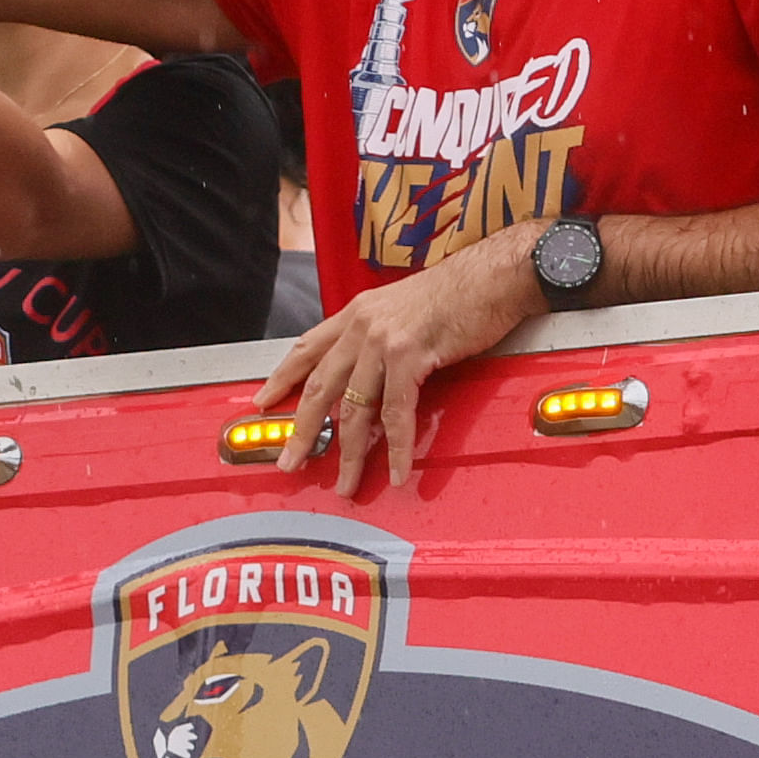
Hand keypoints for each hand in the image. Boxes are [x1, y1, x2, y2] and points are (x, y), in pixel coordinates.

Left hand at [254, 246, 542, 494]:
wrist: (495, 275)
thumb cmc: (460, 292)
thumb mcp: (404, 309)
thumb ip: (381, 338)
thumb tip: (371, 377)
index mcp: (357, 312)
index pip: (306, 348)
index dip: (282, 377)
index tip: (263, 401)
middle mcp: (362, 324)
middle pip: (319, 387)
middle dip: (302, 430)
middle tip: (290, 461)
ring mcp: (383, 340)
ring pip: (354, 409)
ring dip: (349, 454)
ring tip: (346, 483)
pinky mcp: (410, 356)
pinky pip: (396, 413)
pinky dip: (394, 448)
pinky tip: (394, 470)